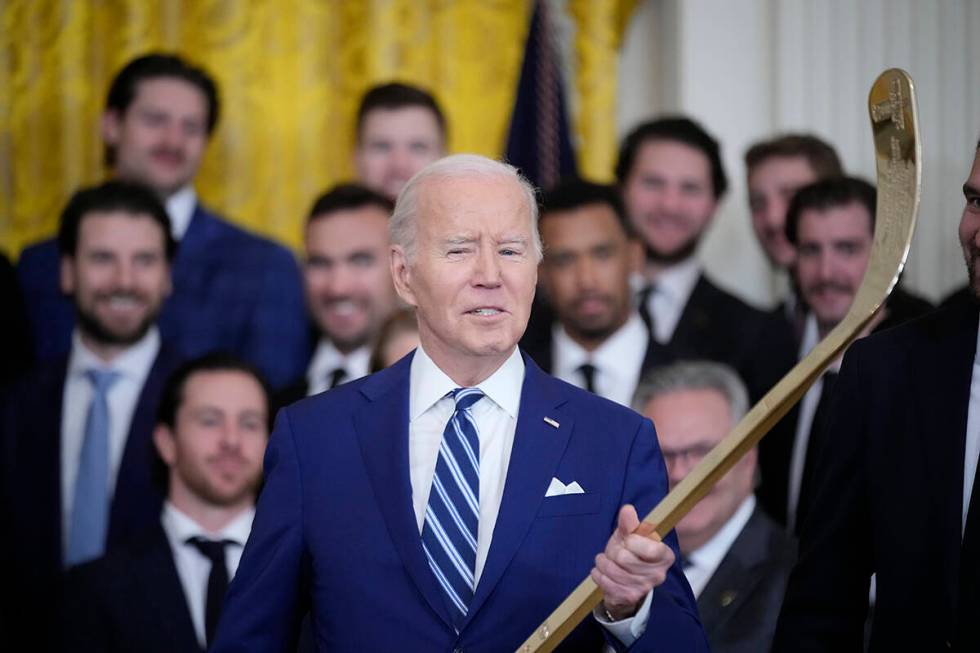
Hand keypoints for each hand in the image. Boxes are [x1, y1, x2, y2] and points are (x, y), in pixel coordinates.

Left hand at [591, 504, 674, 620]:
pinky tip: (601, 570)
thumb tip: (627, 509)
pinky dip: (598, 573)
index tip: (628, 540)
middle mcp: (659, 574)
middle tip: (614, 551)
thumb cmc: (630, 552)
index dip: (632, 541)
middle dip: (613, 551)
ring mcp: (644, 588)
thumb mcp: (629, 535)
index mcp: (664, 555)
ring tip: (605, 560)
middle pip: (624, 558)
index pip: (650, 548)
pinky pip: (606, 582)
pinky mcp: (629, 597)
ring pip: (613, 570)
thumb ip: (629, 522)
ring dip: (603, 562)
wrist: (624, 579)